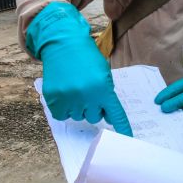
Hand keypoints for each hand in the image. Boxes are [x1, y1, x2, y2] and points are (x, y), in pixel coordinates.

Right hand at [26, 2, 131, 135]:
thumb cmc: (87, 59)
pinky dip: (64, 108)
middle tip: (89, 92)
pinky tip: (65, 93)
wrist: (63, 44)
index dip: (122, 127)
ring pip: (78, 116)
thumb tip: (107, 117)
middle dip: (94, 108)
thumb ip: (106, 95)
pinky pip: (62, 115)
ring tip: (75, 88)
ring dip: (78, 107)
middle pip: (94, 117)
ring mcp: (68, 98)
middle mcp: (86, 95)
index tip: (128, 138)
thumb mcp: (103, 74)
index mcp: (102, 88)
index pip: (115, 113)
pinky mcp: (54, 99)